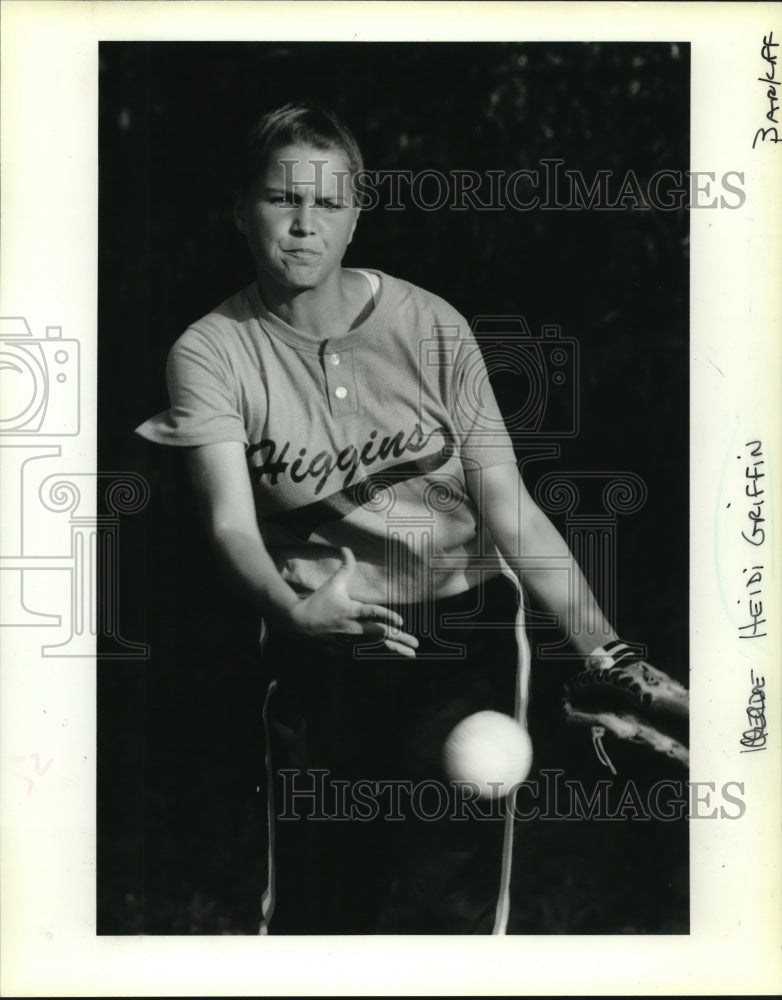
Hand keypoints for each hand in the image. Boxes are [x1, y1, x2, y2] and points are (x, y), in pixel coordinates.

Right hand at [286, 548, 418, 657]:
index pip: (373, 613)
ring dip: (393, 649)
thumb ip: (345, 567)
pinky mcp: (343, 651)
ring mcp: (348, 641)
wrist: (297, 623)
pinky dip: (378, 653)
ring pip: (375, 646)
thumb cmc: (318, 601)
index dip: (388, 617)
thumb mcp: (333, 583)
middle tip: (415, 642)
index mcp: (351, 610)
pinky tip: (393, 655)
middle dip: (398, 639)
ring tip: (410, 653)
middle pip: (379, 634)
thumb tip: (347, 547)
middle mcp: (352, 628)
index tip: (402, 621)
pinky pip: (364, 653)